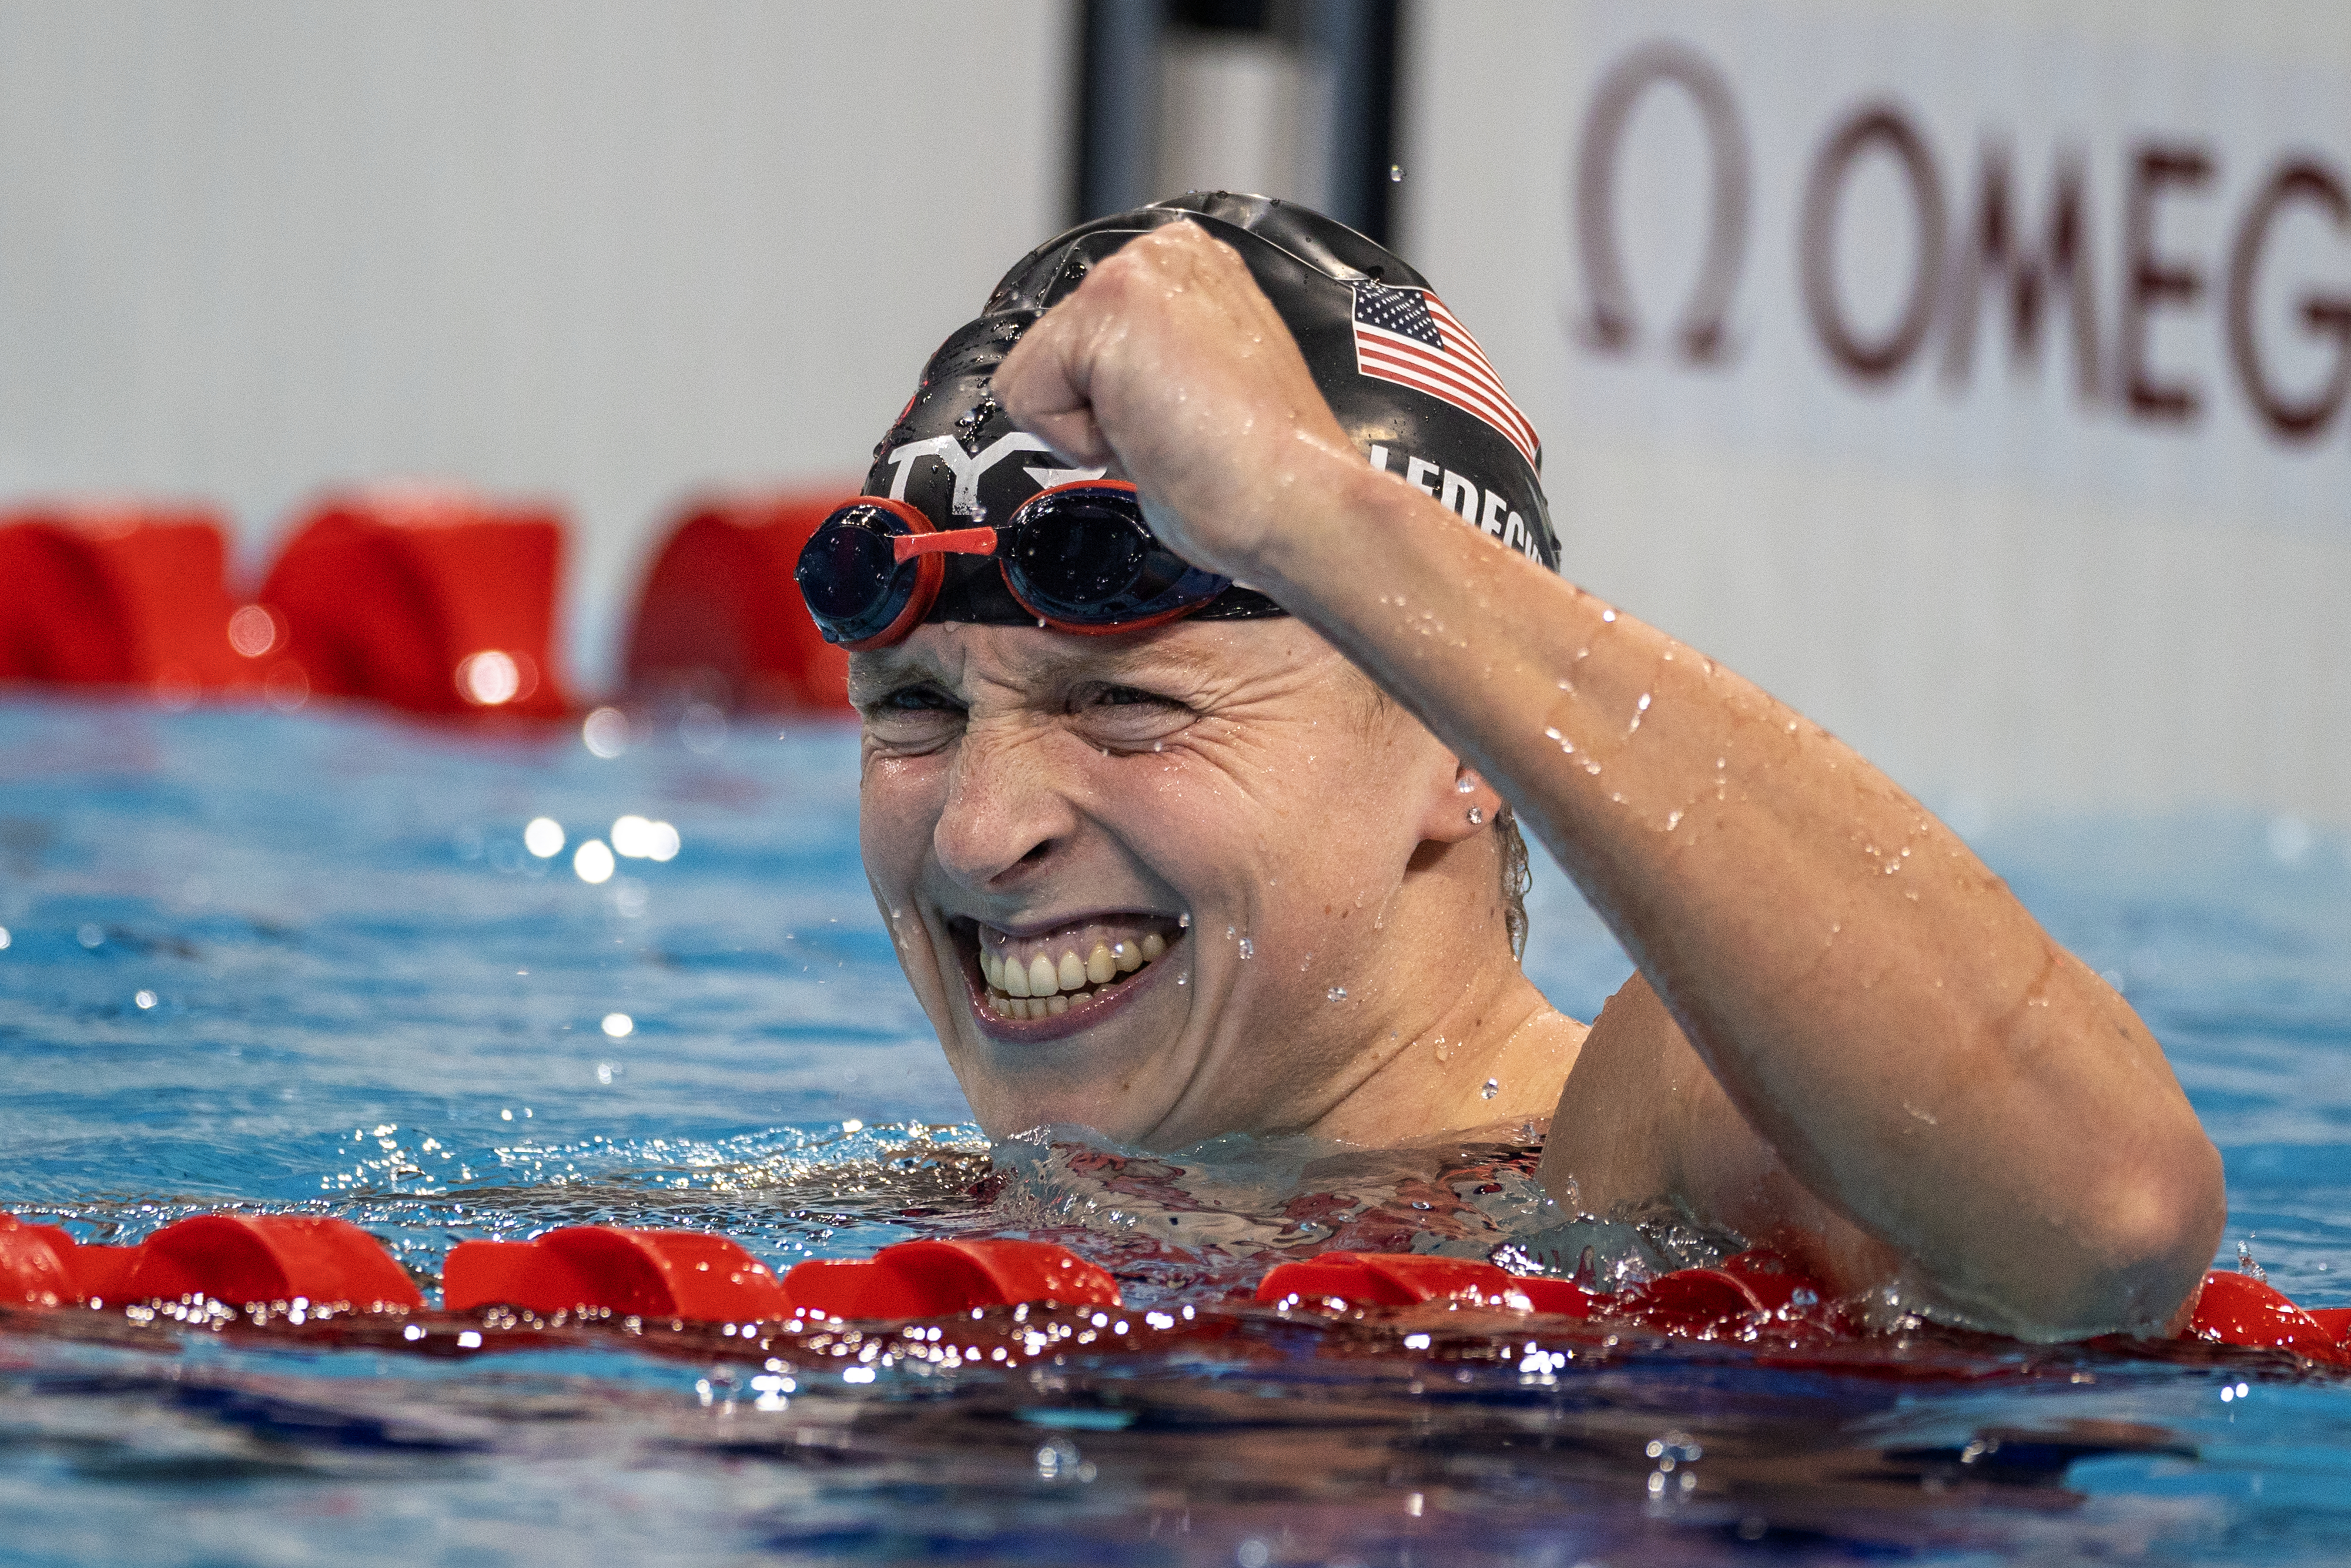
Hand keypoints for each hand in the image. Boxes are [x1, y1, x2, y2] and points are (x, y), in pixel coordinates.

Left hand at [993, 220, 1357, 583]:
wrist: (1296, 498)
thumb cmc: (1264, 471)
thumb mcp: (1200, 388)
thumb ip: (1149, 364)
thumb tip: (1103, 392)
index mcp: (1194, 270)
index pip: (1081, 336)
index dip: (1112, 401)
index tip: (1178, 419)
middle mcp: (1168, 254)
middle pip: (1052, 351)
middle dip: (1097, 408)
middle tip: (1175, 430)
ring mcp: (1137, 271)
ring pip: (1036, 371)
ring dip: (1089, 424)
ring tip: (1166, 431)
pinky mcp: (1106, 308)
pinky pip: (1026, 396)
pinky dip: (1076, 439)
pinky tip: (1150, 434)